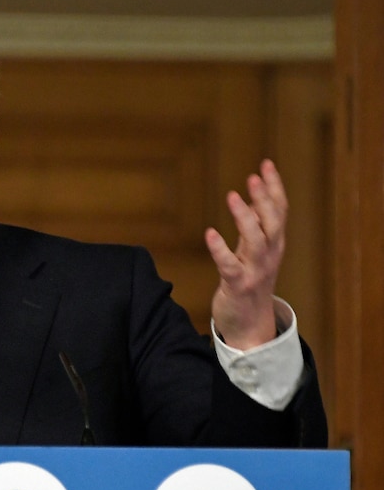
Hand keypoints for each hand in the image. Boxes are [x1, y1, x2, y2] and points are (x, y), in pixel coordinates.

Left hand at [205, 159, 285, 348]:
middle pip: (272, 222)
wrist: (251, 326)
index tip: (266, 164)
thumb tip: (253, 201)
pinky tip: (210, 233)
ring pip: (256, 240)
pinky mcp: (238, 285)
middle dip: (265, 198)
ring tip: (233, 196)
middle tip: (254, 176)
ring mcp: (256, 271)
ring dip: (245, 217)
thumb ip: (255, 228)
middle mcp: (269, 255)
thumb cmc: (251, 284)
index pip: (279, 211)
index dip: (274, 187)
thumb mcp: (256, 253)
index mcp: (274, 244)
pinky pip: (230, 265)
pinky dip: (220, 249)